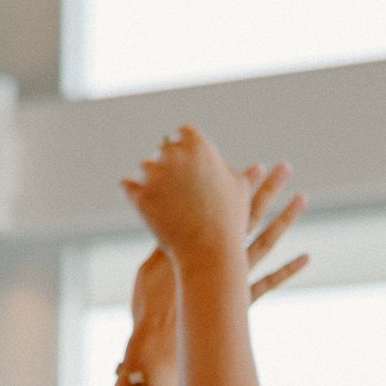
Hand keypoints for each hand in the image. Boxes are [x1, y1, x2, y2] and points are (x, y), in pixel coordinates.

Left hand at [122, 126, 259, 263]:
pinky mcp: (139, 195)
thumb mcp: (240, 191)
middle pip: (161, 150)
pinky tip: (139, 202)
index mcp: (198, 145)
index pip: (182, 134)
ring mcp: (154, 174)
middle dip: (165, 164)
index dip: (183, 148)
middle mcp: (174, 154)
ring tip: (158, 196)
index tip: (184, 163)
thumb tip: (258, 166)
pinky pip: (126, 186)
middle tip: (169, 182)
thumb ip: (238, 172)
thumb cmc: (230, 221)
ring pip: (143, 168)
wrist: (210, 252)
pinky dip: (132, 193)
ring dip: (148, 179)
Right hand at [122, 162, 309, 383]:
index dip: (241, 186)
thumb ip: (163, 244)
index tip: (257, 166)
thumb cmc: (150, 307)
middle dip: (268, 190)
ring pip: (267, 242)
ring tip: (302, 198)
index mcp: (199, 246)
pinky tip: (306, 257)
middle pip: (251, 216)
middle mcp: (222, 257)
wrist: (161, 345)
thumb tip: (166, 222)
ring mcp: (235, 278)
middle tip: (285, 168)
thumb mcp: (150, 267)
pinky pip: (270, 282)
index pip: (225, 208)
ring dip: (285, 220)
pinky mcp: (241, 301)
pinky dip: (288, 270)